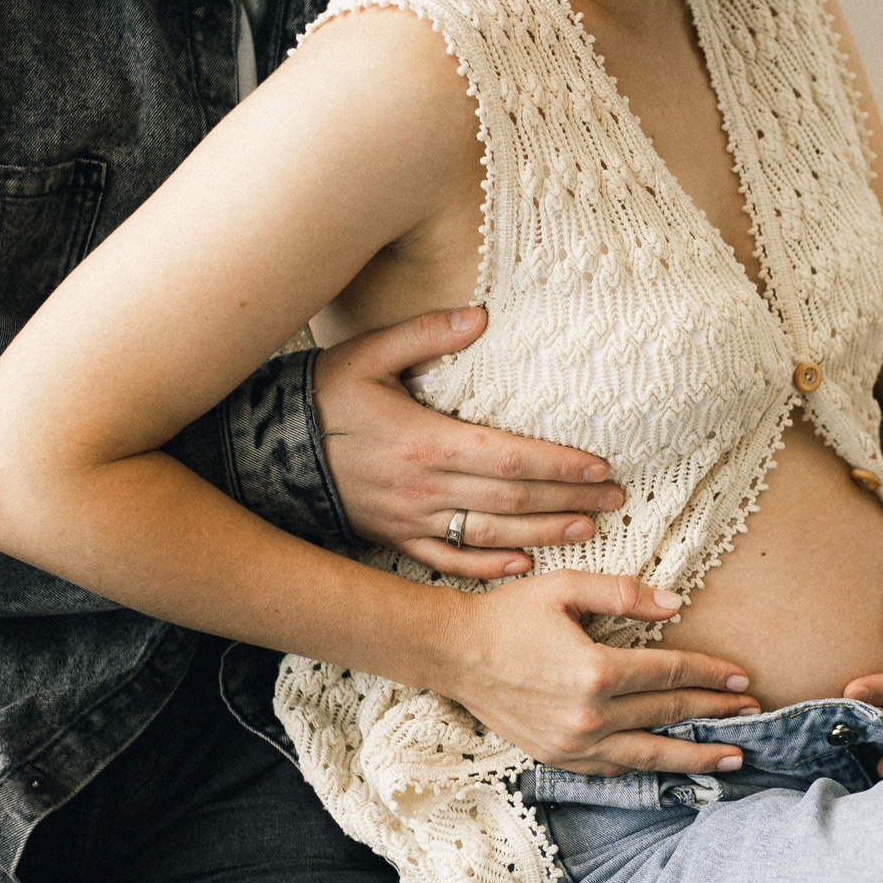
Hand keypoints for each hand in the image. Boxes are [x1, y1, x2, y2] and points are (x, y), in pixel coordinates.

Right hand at [316, 307, 622, 580]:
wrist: (266, 453)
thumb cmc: (321, 397)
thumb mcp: (367, 353)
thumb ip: (425, 334)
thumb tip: (480, 316)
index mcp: (423, 441)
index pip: (509, 456)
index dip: (559, 464)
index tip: (600, 465)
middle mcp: (423, 488)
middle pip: (512, 499)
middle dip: (569, 499)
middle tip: (616, 497)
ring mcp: (411, 520)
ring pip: (491, 534)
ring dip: (545, 534)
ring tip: (589, 527)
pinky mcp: (396, 539)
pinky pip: (449, 561)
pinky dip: (489, 566)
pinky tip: (524, 565)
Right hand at [444, 571, 761, 775]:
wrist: (454, 654)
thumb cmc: (509, 615)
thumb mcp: (565, 588)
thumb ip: (624, 593)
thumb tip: (677, 604)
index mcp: (595, 671)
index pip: (671, 673)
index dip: (711, 674)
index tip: (741, 677)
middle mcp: (588, 716)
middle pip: (668, 713)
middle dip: (715, 712)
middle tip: (752, 712)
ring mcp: (573, 744)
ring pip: (649, 754)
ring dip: (695, 756)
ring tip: (732, 758)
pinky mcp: (558, 758)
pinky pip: (614, 769)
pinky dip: (649, 768)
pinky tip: (673, 766)